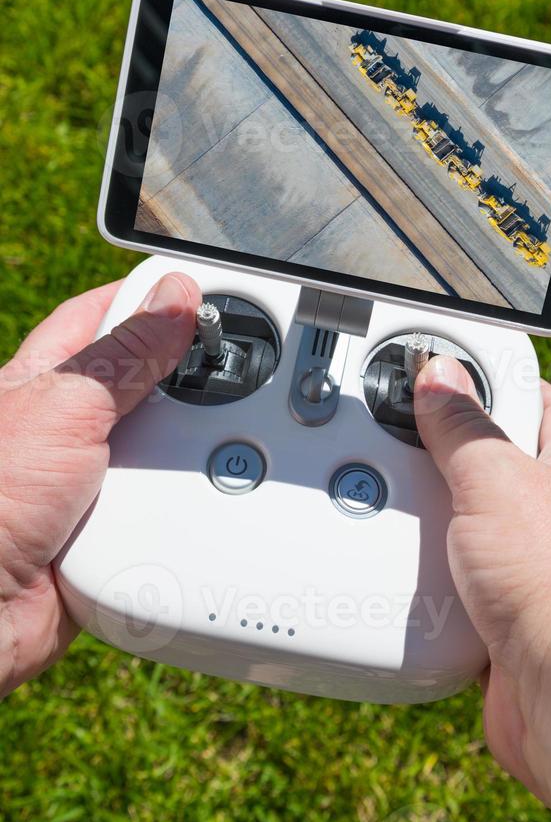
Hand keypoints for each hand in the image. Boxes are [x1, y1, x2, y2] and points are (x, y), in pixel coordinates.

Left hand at [0, 272, 201, 697]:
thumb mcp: (63, 407)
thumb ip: (126, 355)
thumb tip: (173, 298)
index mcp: (45, 381)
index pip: (105, 317)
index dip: (153, 299)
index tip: (203, 291)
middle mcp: (68, 428)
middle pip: (148, 382)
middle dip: (187, 377)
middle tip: (235, 367)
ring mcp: (93, 480)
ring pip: (164, 446)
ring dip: (190, 447)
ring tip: (225, 436)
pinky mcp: (115, 529)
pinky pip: (167, 504)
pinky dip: (189, 500)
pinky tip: (209, 494)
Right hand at [415, 356, 550, 821]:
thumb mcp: (498, 480)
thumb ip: (464, 427)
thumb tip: (441, 378)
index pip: (530, 399)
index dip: (486, 379)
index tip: (439, 368)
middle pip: (484, 461)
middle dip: (440, 456)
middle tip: (397, 441)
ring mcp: (524, 564)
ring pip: (460, 524)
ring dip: (427, 523)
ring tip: (391, 508)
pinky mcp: (497, 612)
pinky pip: (448, 579)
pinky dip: (424, 576)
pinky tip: (403, 569)